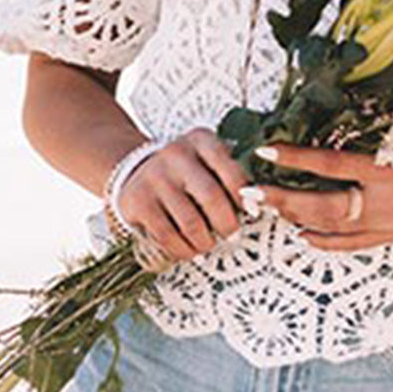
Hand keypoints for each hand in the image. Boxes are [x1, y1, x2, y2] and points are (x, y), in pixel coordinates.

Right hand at [116, 128, 249, 262]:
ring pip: (191, 222)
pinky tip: (190, 251)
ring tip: (209, 245)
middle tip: (231, 235)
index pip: (232, 170)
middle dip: (227, 224)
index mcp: (201, 140)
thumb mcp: (206, 159)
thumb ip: (230, 174)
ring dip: (205, 242)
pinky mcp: (138, 201)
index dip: (244, 198)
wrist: (135, 169)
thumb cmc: (185, 171)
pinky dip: (183, 250)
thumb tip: (257, 205)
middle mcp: (176, 154)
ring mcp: (155, 178)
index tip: (250, 212)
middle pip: (212, 197)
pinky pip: (167, 235)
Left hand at [251, 141, 392, 251]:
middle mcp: (386, 201)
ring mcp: (389, 224)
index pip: (329, 163)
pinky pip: (351, 245)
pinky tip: (302, 234)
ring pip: (332, 227)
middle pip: (322, 205)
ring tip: (268, 208)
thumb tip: (320, 127)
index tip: (264, 148)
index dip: (295, 156)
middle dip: (282, 199)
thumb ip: (364, 135)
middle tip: (251, 191)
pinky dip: (324, 241)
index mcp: (389, 168)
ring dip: (296, 218)